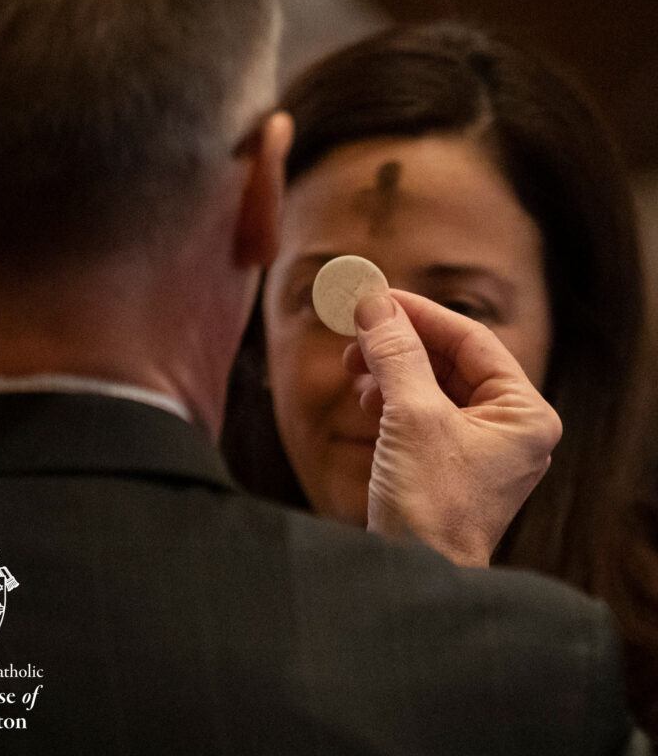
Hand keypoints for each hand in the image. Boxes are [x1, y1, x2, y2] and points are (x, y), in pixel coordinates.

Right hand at [344, 289, 561, 566]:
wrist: (414, 579)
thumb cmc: (429, 506)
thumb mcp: (411, 417)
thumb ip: (396, 353)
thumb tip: (375, 304)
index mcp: (522, 414)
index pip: (471, 341)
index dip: (421, 314)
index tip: (378, 298)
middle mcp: (507, 427)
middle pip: (449, 361)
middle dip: (400, 344)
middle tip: (357, 332)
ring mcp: (477, 446)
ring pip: (430, 385)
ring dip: (390, 370)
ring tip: (355, 369)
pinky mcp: (447, 461)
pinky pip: (420, 412)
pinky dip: (391, 399)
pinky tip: (366, 399)